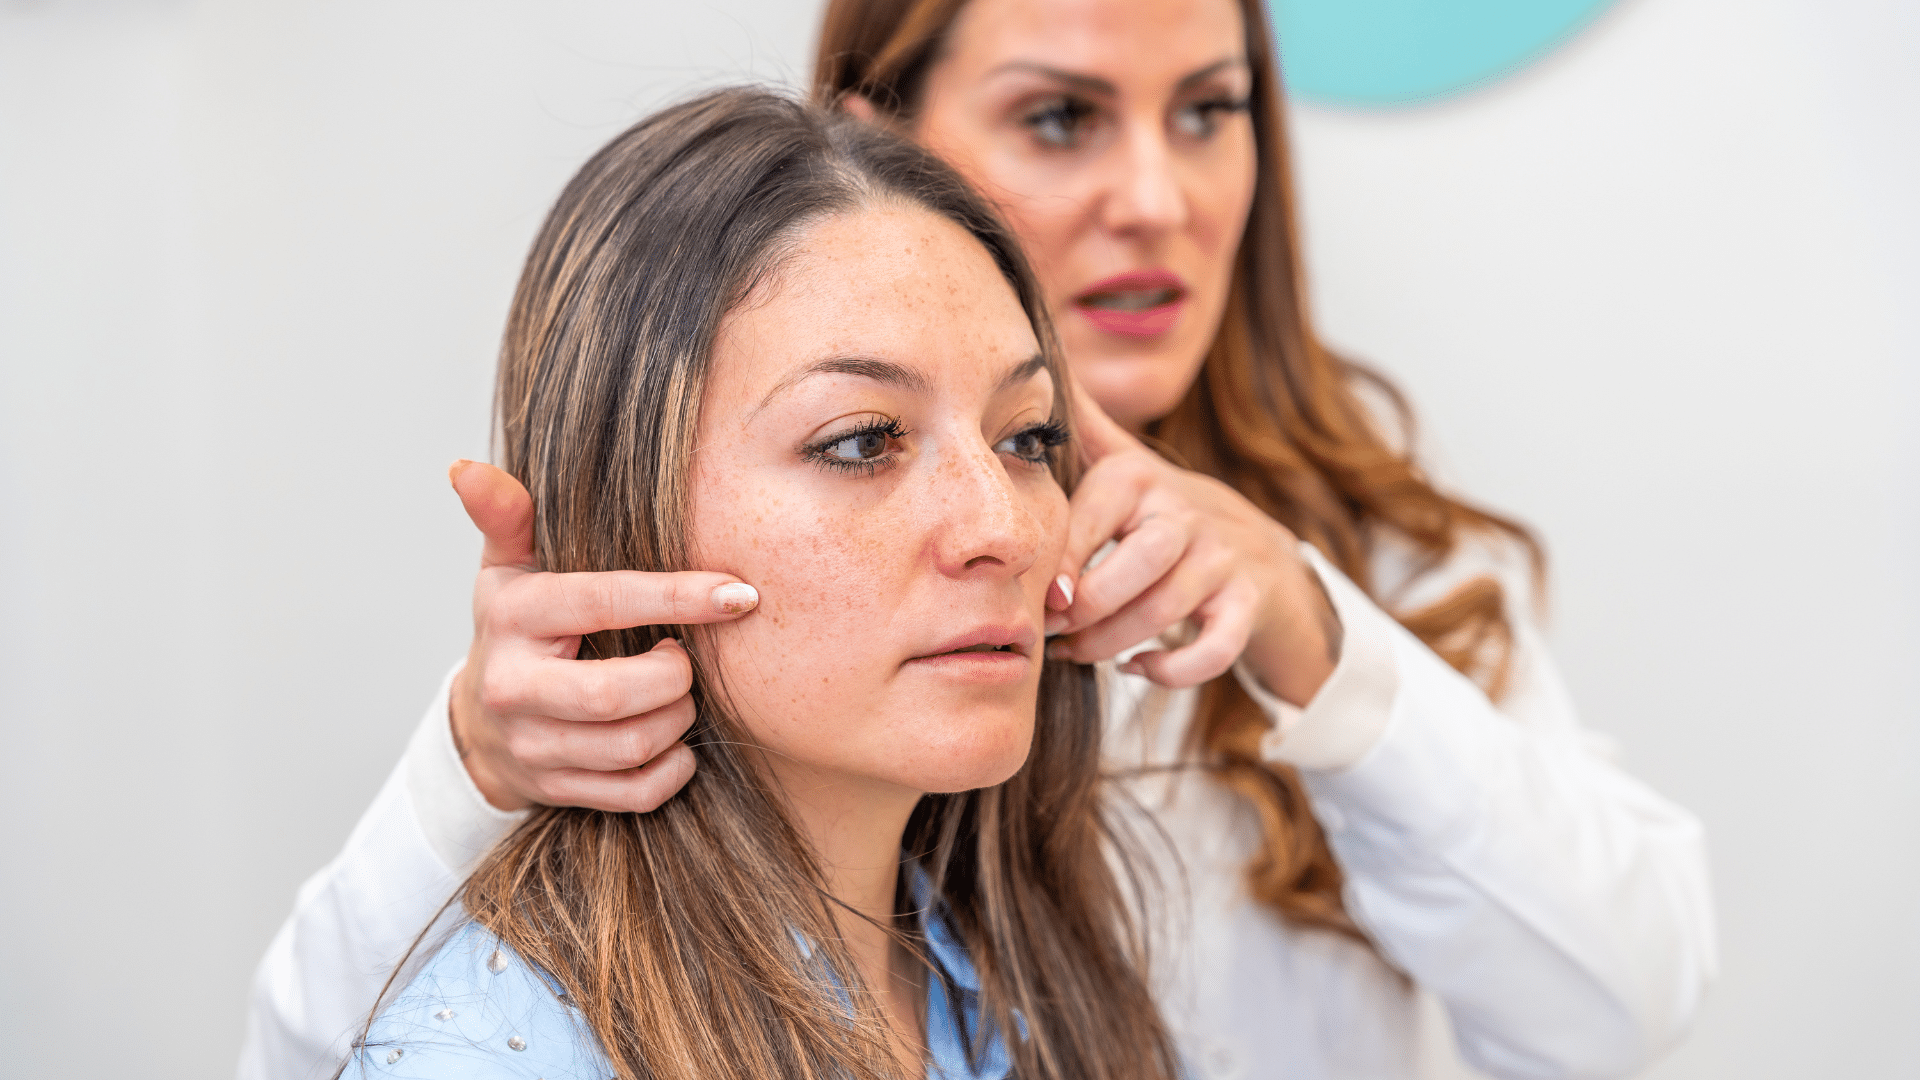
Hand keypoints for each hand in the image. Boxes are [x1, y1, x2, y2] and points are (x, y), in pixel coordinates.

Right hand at [446, 460, 759, 811]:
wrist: (478, 725)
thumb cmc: (516, 630)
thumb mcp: (506, 569)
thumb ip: (507, 516)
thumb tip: (466, 469)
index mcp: (513, 616)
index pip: (603, 601)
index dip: (678, 597)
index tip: (740, 593)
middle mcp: (514, 686)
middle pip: (614, 694)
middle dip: (674, 677)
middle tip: (689, 658)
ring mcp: (532, 745)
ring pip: (630, 746)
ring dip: (678, 720)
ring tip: (680, 693)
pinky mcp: (555, 789)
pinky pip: (634, 793)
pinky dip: (672, 770)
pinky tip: (675, 742)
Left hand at [1044, 389, 1340, 703]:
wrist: (1269, 559)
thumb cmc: (1174, 519)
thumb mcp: (1131, 466)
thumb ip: (1089, 432)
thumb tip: (1044, 367)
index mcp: (1143, 477)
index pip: (1090, 516)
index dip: (1058, 563)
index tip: (1037, 597)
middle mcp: (1189, 509)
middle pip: (1134, 564)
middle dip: (1087, 608)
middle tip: (1056, 633)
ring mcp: (1225, 557)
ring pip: (1166, 609)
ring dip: (1113, 644)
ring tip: (1083, 654)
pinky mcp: (1251, 604)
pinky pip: (1213, 647)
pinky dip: (1173, 669)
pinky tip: (1140, 668)